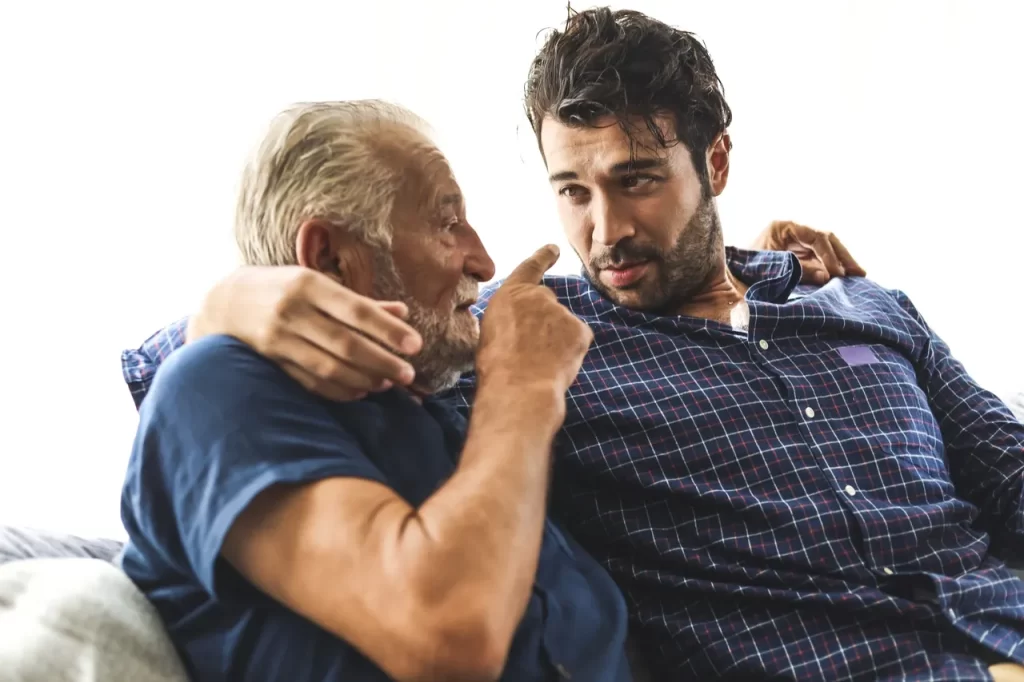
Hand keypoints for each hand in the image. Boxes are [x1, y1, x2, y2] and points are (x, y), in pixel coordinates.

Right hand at [189, 266, 422, 400]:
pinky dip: (339, 391)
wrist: (224, 304)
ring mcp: (277, 340)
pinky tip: (360, 392)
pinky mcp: (270, 363)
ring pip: (329, 367)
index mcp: (307, 284)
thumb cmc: (282, 289)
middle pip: (345, 343)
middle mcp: (291, 311)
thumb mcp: (317, 284)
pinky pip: (310, 382)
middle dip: (382, 361)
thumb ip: (360, 301)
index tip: (415, 345)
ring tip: (387, 383)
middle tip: (407, 373)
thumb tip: (403, 313)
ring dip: (363, 379)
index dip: (388, 330)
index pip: (356, 310)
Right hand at [476, 245, 593, 396]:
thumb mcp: (491, 332)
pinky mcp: (580, 329)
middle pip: (547, 305)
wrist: (518, 387)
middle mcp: (539, 296)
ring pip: (563, 326)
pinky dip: (570, 352)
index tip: (554, 248)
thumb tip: (521, 326)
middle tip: (531, 350)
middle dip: (544, 323)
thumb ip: (510, 318)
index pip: (530, 267)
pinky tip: (555, 365)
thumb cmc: (496, 366)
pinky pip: (577, 339)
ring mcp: (561, 312)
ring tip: (539, 363)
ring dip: (556, 340)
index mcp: (511, 294)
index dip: (543, 257)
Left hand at [752, 221, 866, 284]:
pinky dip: (832, 269)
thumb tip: (827, 275)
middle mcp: (792, 231)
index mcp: (782, 227)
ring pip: (827, 249)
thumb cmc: (742, 269)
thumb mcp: (769, 269)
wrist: (725, 278)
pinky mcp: (798, 255)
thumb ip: (797, 272)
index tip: (837, 273)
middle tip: (859, 273)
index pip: (815, 236)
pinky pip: (820, 260)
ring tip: (859, 277)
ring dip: (842, 262)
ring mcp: (796, 242)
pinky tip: (845, 279)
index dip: (829, 255)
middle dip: (843, 256)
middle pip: (826, 239)